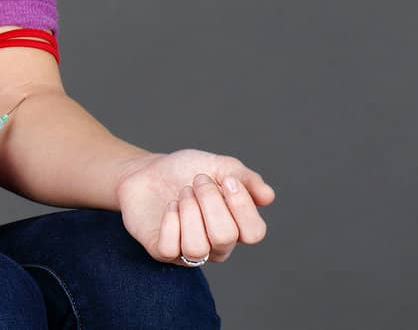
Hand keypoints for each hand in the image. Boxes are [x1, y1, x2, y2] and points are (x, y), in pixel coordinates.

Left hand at [114, 149, 274, 264]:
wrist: (148, 170)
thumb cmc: (187, 170)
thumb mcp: (220, 165)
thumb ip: (246, 179)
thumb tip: (268, 197)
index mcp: (236, 226)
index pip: (254, 233)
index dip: (242, 205)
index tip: (227, 179)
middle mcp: (216, 245)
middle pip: (224, 237)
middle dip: (210, 201)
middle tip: (198, 181)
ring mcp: (189, 251)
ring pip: (197, 247)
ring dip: (188, 210)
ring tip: (183, 193)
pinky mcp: (163, 252)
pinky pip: (170, 248)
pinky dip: (170, 221)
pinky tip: (170, 206)